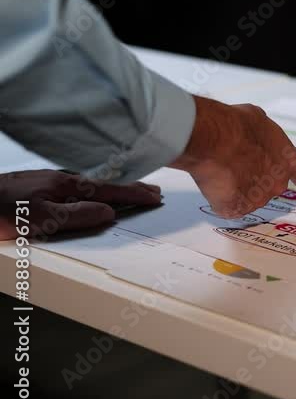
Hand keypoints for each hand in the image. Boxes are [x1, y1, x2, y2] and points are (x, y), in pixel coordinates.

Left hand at [0, 170, 161, 239]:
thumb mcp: (40, 219)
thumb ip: (77, 215)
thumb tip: (108, 212)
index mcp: (65, 185)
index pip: (109, 190)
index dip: (134, 194)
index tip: (155, 196)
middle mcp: (59, 179)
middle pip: (103, 184)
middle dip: (130, 187)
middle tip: (153, 191)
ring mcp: (47, 181)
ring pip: (90, 184)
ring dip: (113, 188)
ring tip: (129, 191)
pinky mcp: (36, 186)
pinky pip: (76, 186)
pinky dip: (94, 189)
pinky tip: (90, 192)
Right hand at [170, 96, 295, 217]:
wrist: (214, 140)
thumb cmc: (236, 126)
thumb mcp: (258, 121)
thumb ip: (265, 136)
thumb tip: (258, 137)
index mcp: (288, 160)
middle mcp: (277, 182)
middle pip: (269, 185)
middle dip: (254, 177)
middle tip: (235, 162)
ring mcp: (258, 198)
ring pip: (246, 195)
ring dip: (235, 185)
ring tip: (222, 167)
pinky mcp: (237, 208)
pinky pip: (228, 205)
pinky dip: (221, 196)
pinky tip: (215, 180)